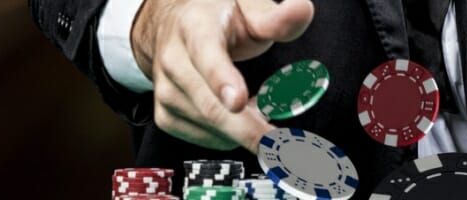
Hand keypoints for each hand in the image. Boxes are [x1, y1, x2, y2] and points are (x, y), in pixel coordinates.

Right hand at [131, 0, 314, 151]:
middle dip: (248, 129)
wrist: (174, 29)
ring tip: (262, 106)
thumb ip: (276, 17)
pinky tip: (242, 118)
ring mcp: (166, 91)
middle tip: (280, 142)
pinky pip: (205, 139)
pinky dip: (230, 136)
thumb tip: (301, 11)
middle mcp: (173, 61)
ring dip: (245, 128)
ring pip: (211, 127)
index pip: (206, 55)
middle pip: (210, 105)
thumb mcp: (248, 9)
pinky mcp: (166, 115)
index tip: (238, 101)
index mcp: (194, 28)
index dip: (221, 80)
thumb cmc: (217, 19)